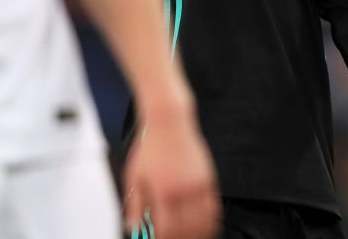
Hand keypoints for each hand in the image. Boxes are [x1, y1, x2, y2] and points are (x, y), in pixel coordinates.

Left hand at [124, 104, 219, 238]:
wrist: (169, 120)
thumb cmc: (150, 146)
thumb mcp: (134, 176)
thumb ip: (134, 205)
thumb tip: (133, 227)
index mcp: (162, 191)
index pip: (167, 228)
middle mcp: (183, 189)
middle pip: (187, 229)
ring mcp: (198, 184)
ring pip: (204, 221)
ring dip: (197, 234)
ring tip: (189, 237)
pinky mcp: (208, 178)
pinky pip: (214, 207)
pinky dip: (210, 221)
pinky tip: (204, 225)